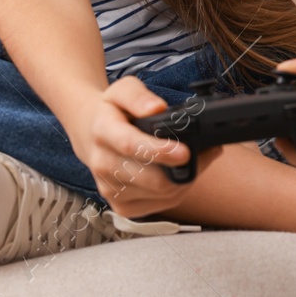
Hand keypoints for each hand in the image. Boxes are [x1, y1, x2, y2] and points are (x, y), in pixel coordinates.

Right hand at [71, 75, 219, 218]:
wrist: (92, 135)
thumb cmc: (114, 112)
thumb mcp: (123, 90)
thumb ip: (139, 96)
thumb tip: (156, 108)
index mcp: (103, 132)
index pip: (131, 146)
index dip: (160, 151)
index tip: (185, 152)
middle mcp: (103, 164)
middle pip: (151, 178)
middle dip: (183, 168)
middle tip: (203, 152)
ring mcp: (110, 189)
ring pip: (161, 193)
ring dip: (184, 179)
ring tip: (192, 160)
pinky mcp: (122, 206)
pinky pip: (160, 205)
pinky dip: (178, 191)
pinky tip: (178, 175)